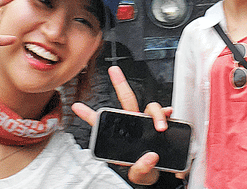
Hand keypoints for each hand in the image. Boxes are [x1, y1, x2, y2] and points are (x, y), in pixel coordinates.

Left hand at [72, 66, 170, 185]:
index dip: (89, 115)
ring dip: (156, 114)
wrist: (161, 172)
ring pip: (149, 107)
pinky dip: (167, 114)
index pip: (104, 124)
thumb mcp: (139, 175)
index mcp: (121, 138)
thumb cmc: (145, 170)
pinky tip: (169, 116)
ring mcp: (146, 123)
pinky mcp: (160, 124)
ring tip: (160, 127)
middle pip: (127, 101)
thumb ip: (141, 168)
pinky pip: (164, 113)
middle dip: (120, 84)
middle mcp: (133, 126)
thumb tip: (150, 157)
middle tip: (114, 71)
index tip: (77, 106)